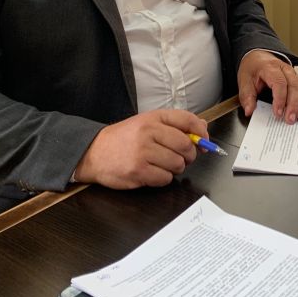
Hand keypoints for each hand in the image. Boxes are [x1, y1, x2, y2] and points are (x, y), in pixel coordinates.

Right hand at [72, 109, 204, 187]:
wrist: (94, 152)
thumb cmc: (123, 139)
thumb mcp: (147, 123)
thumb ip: (175, 125)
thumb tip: (202, 128)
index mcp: (153, 117)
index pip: (188, 120)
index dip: (201, 132)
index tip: (204, 141)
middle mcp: (148, 132)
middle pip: (186, 146)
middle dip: (189, 156)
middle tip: (181, 158)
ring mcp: (143, 152)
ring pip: (178, 164)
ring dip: (174, 168)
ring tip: (161, 164)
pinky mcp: (138, 171)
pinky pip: (165, 178)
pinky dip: (163, 178)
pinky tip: (152, 173)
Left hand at [238, 50, 297, 123]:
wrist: (259, 57)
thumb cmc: (253, 69)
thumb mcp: (244, 80)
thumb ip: (247, 96)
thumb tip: (249, 110)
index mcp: (270, 67)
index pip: (279, 83)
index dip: (280, 99)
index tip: (278, 113)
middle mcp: (285, 69)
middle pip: (294, 86)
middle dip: (294, 104)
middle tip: (291, 119)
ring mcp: (294, 74)